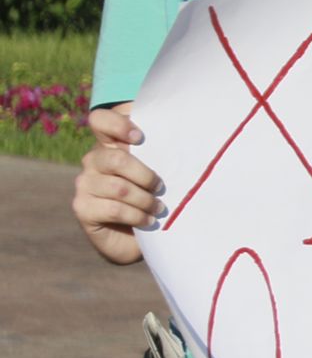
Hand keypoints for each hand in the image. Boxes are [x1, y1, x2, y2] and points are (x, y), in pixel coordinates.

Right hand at [72, 104, 160, 264]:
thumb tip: (183, 130)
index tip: (140, 138)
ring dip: (146, 200)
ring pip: (119, 187)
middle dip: (146, 176)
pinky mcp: (83, 208)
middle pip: (116, 158)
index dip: (118, 124)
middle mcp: (93, 161)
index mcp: (109, 145)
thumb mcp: (159, 173)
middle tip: (161, 188)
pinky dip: (137, 216)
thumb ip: (160, 152)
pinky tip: (148, 221)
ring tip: (159, 208)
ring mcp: (85, 184)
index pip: (100, 120)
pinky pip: (114, 209)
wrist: (137, 238)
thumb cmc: (152, 199)